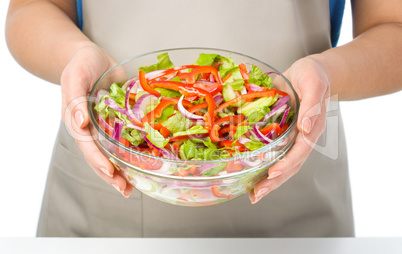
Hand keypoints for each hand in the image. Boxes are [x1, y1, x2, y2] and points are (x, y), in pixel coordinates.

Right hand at [61, 45, 132, 197]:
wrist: (92, 58)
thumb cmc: (81, 65)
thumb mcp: (75, 77)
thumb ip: (75, 99)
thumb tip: (80, 123)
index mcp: (76, 121)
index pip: (87, 145)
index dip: (97, 160)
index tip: (110, 172)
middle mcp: (90, 129)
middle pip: (98, 156)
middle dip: (110, 175)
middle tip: (124, 190)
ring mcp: (103, 128)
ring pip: (110, 154)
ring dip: (121, 171)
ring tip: (132, 188)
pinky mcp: (117, 122)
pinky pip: (123, 141)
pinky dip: (130, 154)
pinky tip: (141, 166)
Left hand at [250, 56, 329, 203]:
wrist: (311, 72)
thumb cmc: (313, 75)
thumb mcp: (314, 83)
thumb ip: (313, 105)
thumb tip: (307, 127)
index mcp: (312, 128)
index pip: (300, 151)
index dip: (286, 164)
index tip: (272, 174)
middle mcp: (302, 137)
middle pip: (291, 165)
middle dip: (274, 181)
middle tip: (257, 194)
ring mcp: (292, 138)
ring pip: (282, 163)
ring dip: (269, 180)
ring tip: (253, 194)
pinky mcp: (282, 134)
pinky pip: (274, 153)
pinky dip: (264, 165)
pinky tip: (251, 173)